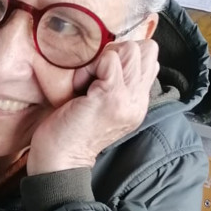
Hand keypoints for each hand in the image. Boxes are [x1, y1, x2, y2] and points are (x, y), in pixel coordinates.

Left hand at [27, 39, 159, 174]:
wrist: (60, 160)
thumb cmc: (71, 130)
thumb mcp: (102, 105)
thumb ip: (116, 83)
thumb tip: (112, 54)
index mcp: (138, 102)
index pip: (150, 57)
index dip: (124, 56)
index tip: (101, 75)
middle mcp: (138, 101)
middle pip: (146, 49)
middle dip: (116, 53)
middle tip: (94, 76)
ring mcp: (127, 99)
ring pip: (130, 50)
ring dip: (102, 60)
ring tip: (86, 82)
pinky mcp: (110, 97)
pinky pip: (108, 60)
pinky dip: (90, 67)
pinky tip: (79, 86)